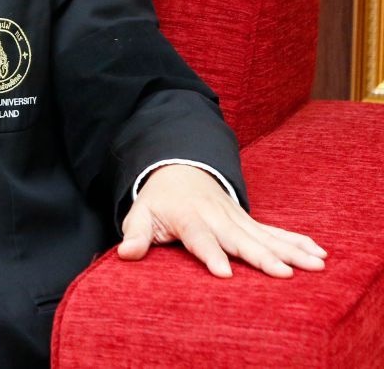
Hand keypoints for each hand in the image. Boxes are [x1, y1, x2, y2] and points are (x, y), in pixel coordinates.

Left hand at [117, 164, 326, 277]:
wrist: (177, 170)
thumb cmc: (157, 202)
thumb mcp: (139, 215)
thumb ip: (134, 235)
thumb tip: (125, 254)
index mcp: (188, 217)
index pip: (200, 238)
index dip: (211, 254)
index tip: (225, 273)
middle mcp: (216, 217)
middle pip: (240, 239)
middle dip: (262, 257)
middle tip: (284, 273)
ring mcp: (236, 218)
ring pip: (265, 236)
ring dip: (291, 250)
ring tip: (315, 264)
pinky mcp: (248, 221)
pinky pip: (275, 232)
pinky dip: (297, 241)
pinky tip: (318, 253)